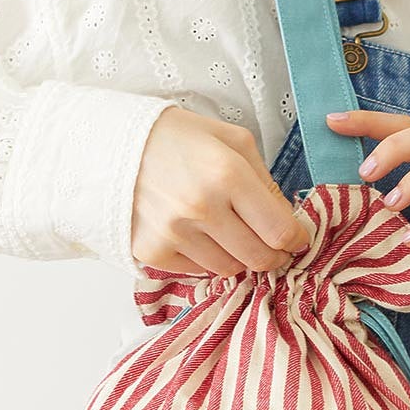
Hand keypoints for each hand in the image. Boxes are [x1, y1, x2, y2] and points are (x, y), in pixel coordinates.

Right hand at [131, 106, 313, 276]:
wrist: (112, 144)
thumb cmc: (177, 138)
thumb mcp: (232, 140)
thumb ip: (265, 180)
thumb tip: (288, 220)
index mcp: (227, 174)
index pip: (280, 230)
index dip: (296, 239)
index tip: (296, 238)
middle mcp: (202, 208)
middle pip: (260, 258)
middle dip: (274, 255)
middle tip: (271, 245)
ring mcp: (174, 233)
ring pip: (230, 269)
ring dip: (237, 256)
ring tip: (228, 232)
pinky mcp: (152, 251)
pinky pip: (197, 271)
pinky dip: (204, 258)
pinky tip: (198, 234)